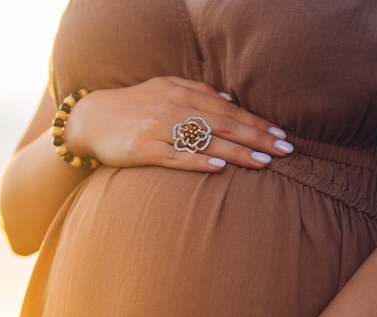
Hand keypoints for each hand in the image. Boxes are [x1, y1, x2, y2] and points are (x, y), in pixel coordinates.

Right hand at [64, 76, 292, 172]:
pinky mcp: (143, 149)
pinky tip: (219, 167)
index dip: (257, 122)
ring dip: (237, 151)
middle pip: (224, 124)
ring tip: (264, 161)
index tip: (281, 134)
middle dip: (257, 137)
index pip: (229, 109)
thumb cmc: (133, 107)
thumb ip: (196, 92)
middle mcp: (174, 107)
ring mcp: (158, 128)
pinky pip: (175, 156)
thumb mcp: (164, 90)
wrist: (91, 119)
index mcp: (182, 92)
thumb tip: (229, 100)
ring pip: (205, 140)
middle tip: (285, 150)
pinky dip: (198, 160)